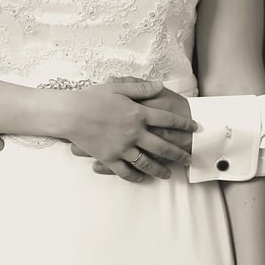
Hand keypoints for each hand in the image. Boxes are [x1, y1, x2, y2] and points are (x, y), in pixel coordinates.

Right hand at [67, 81, 196, 183]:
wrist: (70, 114)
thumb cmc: (93, 97)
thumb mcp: (118, 87)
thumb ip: (141, 88)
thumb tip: (159, 86)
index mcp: (138, 114)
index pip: (168, 120)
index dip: (183, 124)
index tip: (194, 128)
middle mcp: (135, 133)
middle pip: (163, 146)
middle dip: (178, 153)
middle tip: (188, 158)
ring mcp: (123, 148)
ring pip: (147, 162)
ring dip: (160, 169)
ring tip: (169, 174)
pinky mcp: (110, 158)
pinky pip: (126, 171)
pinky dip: (136, 176)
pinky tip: (142, 178)